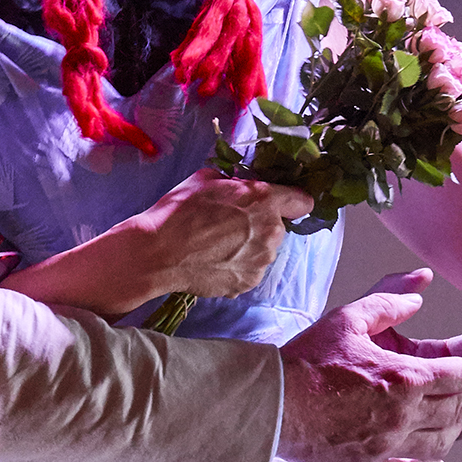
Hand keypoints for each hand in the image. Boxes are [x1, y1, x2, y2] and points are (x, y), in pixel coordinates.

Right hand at [103, 168, 313, 310]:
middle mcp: (271, 231)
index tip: (281, 205)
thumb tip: (238, 187)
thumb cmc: (179, 212)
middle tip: (230, 226)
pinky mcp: (249, 282)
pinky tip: (215, 262)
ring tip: (218, 247)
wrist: (159, 253)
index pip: (302, 201)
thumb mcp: (206, 179)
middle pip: (278, 227)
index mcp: (264, 199)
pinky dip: (238, 267)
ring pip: (264, 250)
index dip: (291, 202)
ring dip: (249, 247)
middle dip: (260, 225)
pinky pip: (251, 270)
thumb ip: (233, 182)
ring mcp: (262, 260)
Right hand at [279, 269, 461, 461]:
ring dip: (455, 430)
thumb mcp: (348, 319)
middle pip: (461, 410)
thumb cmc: (307, 360)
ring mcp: (388, 445)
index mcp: (405, 376)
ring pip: (443, 443)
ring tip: (452, 420)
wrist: (269, 405)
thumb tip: (420, 289)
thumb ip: (389, 302)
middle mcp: (404, 414)